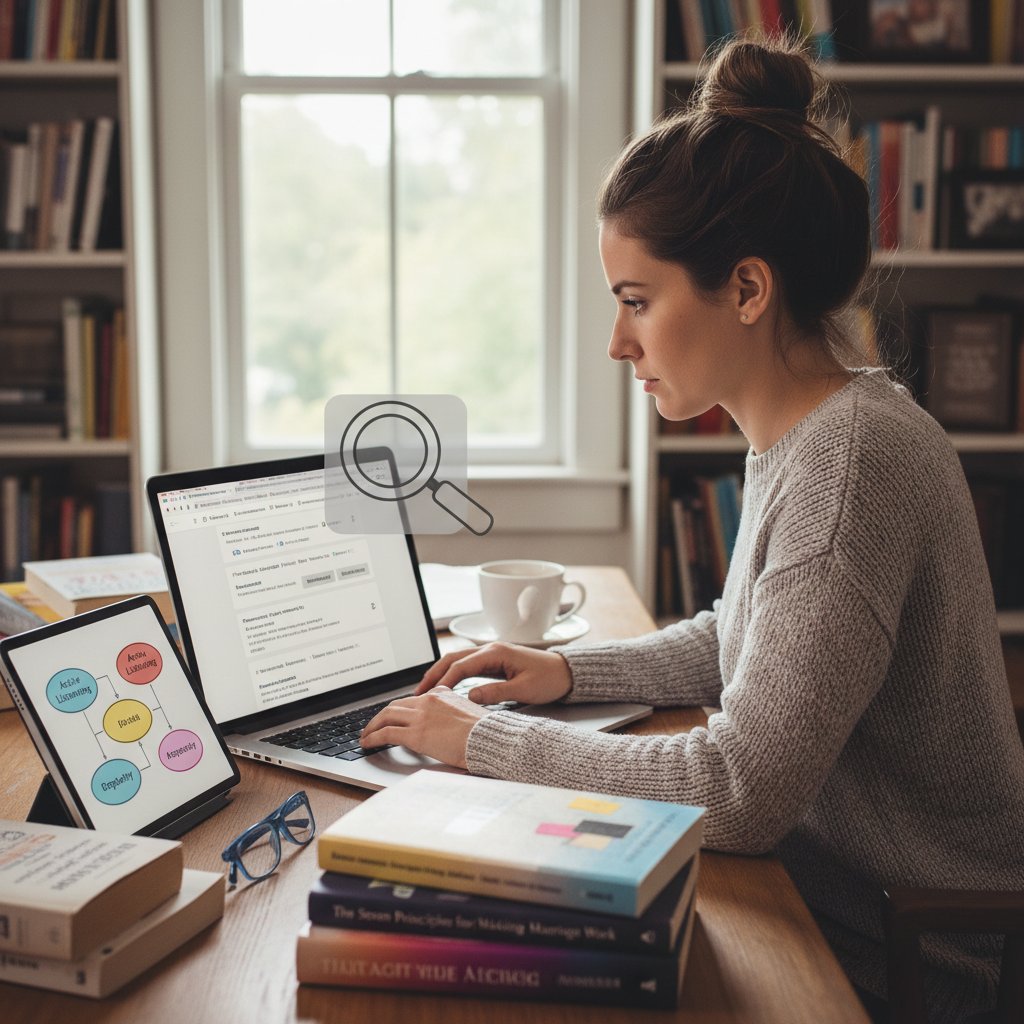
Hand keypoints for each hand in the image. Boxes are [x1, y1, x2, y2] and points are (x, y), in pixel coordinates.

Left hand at [359, 687, 489, 768]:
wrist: (490, 739)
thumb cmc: (485, 732)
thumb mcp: (469, 713)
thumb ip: (453, 712)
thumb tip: (446, 723)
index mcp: (441, 694)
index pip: (413, 699)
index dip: (398, 709)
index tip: (392, 717)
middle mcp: (428, 701)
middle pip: (395, 705)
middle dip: (380, 716)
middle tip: (372, 726)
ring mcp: (421, 716)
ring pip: (386, 716)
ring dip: (372, 726)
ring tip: (366, 736)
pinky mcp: (416, 734)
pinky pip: (386, 733)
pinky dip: (373, 737)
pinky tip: (368, 743)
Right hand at [414, 642, 573, 706]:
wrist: (566, 672)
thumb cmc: (549, 679)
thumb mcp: (524, 689)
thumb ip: (496, 693)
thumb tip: (470, 697)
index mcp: (496, 653)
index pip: (461, 666)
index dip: (443, 681)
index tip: (430, 696)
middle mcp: (490, 650)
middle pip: (453, 659)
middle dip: (433, 674)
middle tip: (418, 693)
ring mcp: (491, 654)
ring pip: (457, 661)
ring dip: (440, 673)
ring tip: (425, 691)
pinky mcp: (494, 662)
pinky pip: (467, 666)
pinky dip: (452, 675)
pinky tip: (445, 687)